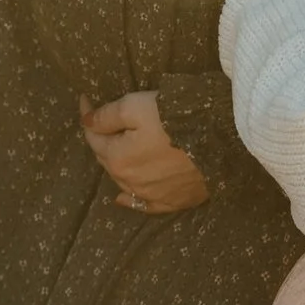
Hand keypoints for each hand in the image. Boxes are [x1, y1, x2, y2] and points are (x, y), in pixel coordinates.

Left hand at [79, 91, 210, 215]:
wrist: (219, 139)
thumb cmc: (174, 117)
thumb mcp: (135, 106)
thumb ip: (107, 116)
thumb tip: (86, 122)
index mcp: (118, 158)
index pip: (94, 136)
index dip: (88, 117)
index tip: (85, 100)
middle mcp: (130, 181)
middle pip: (107, 159)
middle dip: (102, 140)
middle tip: (104, 122)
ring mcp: (151, 194)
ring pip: (123, 180)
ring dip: (117, 165)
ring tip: (116, 149)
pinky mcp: (173, 201)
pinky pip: (144, 204)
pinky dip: (131, 199)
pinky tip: (122, 198)